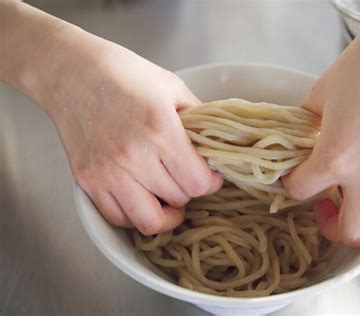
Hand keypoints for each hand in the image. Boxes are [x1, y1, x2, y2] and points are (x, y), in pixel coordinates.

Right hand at [26, 27, 222, 234]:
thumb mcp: (173, 88)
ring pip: (149, 220)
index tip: (211, 176)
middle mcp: (134, 156)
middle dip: (191, 190)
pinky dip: (135, 215)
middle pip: (179, 199)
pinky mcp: (88, 180)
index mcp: (161, 131)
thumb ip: (199, 120)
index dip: (212, 182)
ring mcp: (108, 172)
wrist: (73, 72)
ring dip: (166, 213)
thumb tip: (216, 145)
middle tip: (188, 177)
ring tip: (169, 198)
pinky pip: (118, 218)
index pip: (198, 182)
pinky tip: (143, 199)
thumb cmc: (125, 75)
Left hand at [283, 1, 359, 245]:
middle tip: (322, 207)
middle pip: (352, 232)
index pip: (302, 191)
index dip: (291, 184)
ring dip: (359, 209)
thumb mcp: (319, 96)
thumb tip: (300, 135)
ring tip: (349, 187)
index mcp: (337, 157)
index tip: (292, 175)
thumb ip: (305, 125)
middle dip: (331, 227)